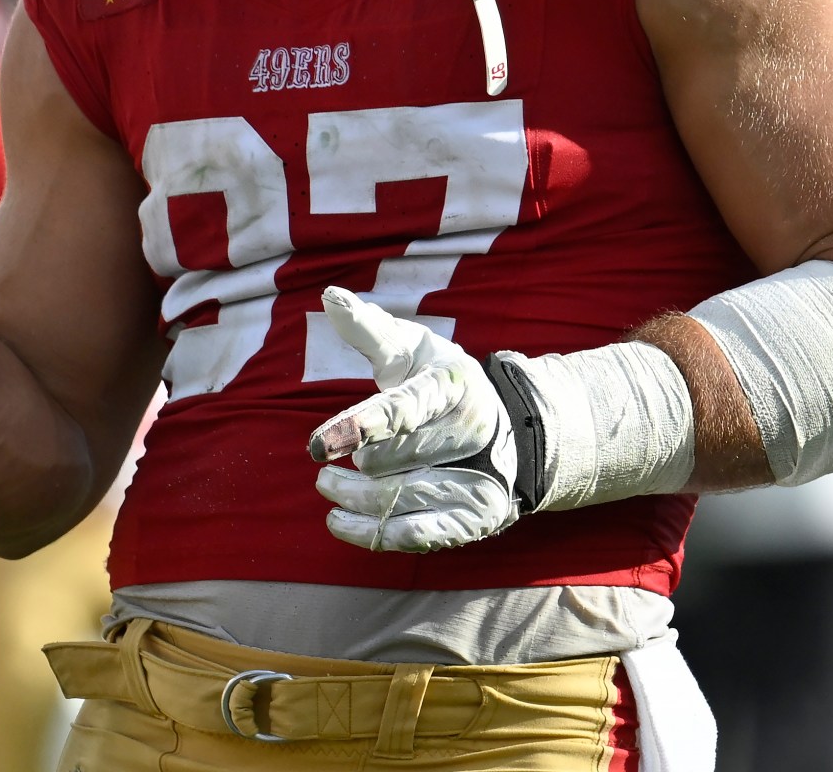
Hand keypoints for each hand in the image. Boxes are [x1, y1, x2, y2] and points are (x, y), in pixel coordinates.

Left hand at [307, 289, 518, 552]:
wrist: (513, 431)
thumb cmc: (443, 384)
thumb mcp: (414, 349)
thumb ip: (371, 330)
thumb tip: (330, 297)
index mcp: (453, 386)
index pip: (404, 408)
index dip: (361, 426)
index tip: (319, 443)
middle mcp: (471, 433)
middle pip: (392, 459)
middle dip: (353, 460)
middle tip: (325, 458)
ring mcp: (476, 478)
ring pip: (397, 499)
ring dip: (351, 496)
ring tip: (326, 485)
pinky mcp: (472, 517)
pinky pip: (414, 535)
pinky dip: (370, 532)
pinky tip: (339, 521)